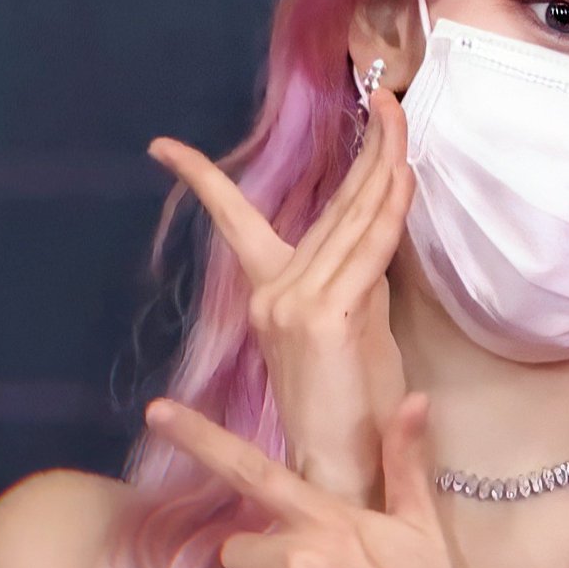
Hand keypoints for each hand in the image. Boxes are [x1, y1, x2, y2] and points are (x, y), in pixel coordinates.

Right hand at [146, 87, 414, 504]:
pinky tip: (403, 173)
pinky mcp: (327, 316)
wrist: (341, 466)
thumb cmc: (350, 401)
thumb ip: (359, 273)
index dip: (203, 181)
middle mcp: (274, 291)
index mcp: (270, 292)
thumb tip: (378, 227)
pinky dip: (390, 209)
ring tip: (397, 118)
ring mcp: (296, 302)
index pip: (235, 222)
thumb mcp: (354, 323)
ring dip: (385, 163)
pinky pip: (368, 249)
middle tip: (382, 100)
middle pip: (328, 204)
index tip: (165, 148)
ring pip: (352, 218)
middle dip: (364, 147)